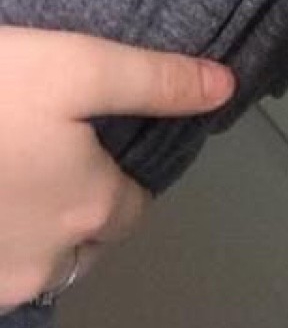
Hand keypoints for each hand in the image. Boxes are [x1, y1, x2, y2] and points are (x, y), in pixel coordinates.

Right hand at [0, 26, 233, 311]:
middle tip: (47, 151)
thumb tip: (226, 88)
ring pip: (37, 263)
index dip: (119, 170)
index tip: (94, 138)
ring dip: (33, 231)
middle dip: (78, 206)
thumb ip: (153, 80)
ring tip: (11, 172)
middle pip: (86, 240)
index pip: (134, 205)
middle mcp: (51, 264)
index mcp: (92, 209)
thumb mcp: (74, 64)